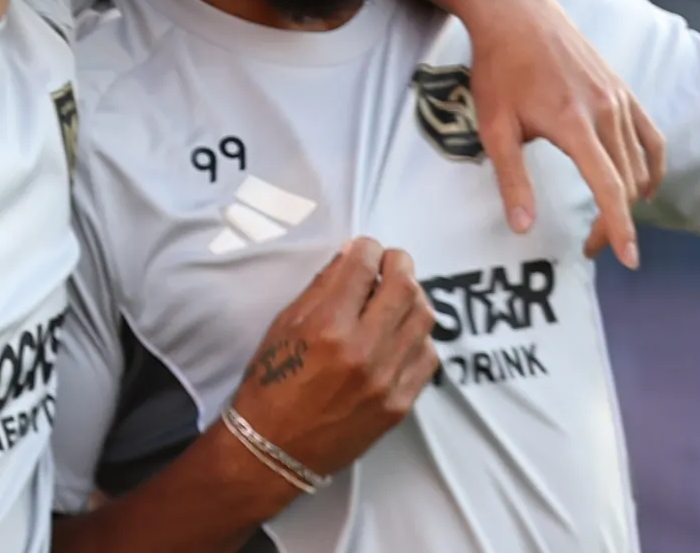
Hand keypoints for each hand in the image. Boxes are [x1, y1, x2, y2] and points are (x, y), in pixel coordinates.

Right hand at [229, 239, 438, 479]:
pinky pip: (429, 356)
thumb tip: (351, 257)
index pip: (364, 265)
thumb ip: (321, 288)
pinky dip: (419, 337)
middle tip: (390, 263)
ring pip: (424, 317)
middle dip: (399, 263)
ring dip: (414, 297)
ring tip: (398, 297)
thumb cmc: (270, 386)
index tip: (365, 249)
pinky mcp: (399, 404)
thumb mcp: (284, 327)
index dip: (367, 248)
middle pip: (405, 285)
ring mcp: (386, 380)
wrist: (273, 451)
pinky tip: (401, 336)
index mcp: (327, 327)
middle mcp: (362, 351)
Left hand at [465, 0, 660, 268]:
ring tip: (610, 222)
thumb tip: (524, 228)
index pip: (609, 188)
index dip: (619, 229)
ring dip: (630, 199)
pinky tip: (643, 187)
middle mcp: (606, 110)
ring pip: (640, 163)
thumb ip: (512, 180)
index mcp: (574, 123)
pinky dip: (652, 166)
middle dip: (615, 222)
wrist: (516, 12)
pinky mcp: (623, 89)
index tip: (628, 261)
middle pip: (627, 183)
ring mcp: (619, 98)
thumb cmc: (499, 68)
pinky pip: (650, 136)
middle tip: (590, 247)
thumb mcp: (494, 126)